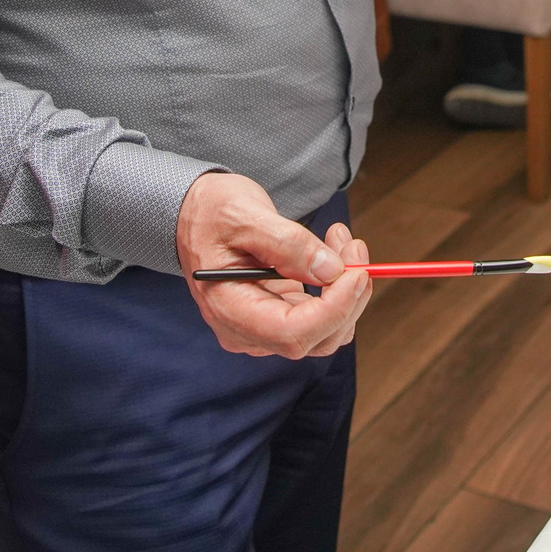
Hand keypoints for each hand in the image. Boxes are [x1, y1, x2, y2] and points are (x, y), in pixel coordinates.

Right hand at [177, 173, 371, 358]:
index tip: (355, 271)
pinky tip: (333, 252)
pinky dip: (339, 288)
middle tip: (352, 246)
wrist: (195, 214)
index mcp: (229, 310)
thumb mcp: (246, 216)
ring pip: (326, 331)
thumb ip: (287, 244)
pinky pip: (321, 317)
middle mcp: (248, 330)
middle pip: (316, 338)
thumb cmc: (211, 213)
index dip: (333, 309)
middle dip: (348, 296)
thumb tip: (331, 270)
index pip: (292, 333)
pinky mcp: (280, 314)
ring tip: (341, 239)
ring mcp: (265, 327)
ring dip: (348, 290)